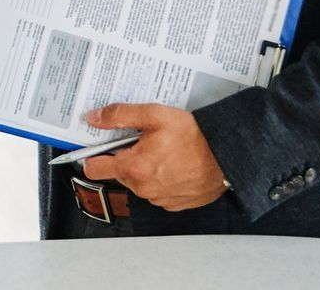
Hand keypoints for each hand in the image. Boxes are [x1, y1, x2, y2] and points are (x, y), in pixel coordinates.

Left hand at [79, 103, 227, 210]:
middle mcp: (143, 188)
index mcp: (133, 167)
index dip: (92, 155)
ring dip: (144, 169)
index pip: (94, 169)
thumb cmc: (194, 135)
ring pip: (138, 182)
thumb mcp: (154, 115)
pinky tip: (174, 165)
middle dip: (126, 157)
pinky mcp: (173, 204)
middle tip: (143, 141)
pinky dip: (160, 179)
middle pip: (119, 172)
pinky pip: (156, 191)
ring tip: (163, 151)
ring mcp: (158, 199)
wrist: (227, 156)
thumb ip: (120, 115)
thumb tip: (94, 117)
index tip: (97, 147)